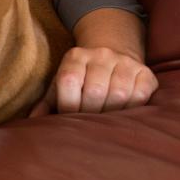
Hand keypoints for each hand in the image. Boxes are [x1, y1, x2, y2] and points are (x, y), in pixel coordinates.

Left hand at [30, 46, 157, 115]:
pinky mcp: (146, 73)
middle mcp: (101, 54)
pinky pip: (142, 95)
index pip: (68, 81)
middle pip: (95, 90)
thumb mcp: (61, 85)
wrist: (113, 54)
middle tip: (88, 125)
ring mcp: (125, 62)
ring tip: (105, 122)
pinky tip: (124, 113)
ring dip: (112, 114)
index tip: (68, 119)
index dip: (67, 105)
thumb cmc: (82, 78)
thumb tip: (32, 122)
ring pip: (120, 94)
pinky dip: (133, 109)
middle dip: (90, 114)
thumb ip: (47, 103)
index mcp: (75, 56)